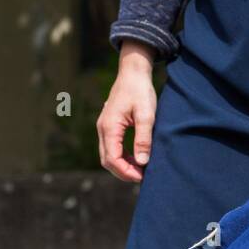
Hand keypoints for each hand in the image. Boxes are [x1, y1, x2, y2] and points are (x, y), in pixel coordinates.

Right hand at [97, 41, 156, 181]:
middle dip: (123, 172)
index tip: (142, 176)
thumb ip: (143, 138)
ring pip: (108, 154)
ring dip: (122, 165)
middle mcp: (102, 129)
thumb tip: (142, 162)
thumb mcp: (146, 114)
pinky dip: (122, 156)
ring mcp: (104, 127)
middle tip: (142, 177)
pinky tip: (136, 157)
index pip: (112, 158)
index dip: (126, 172)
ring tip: (141, 170)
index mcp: (109, 127)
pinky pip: (112, 146)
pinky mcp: (109, 125)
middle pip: (107, 160)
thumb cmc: (140, 91)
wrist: (133, 72)